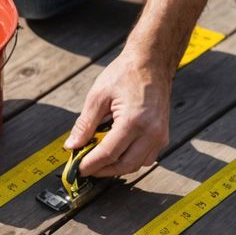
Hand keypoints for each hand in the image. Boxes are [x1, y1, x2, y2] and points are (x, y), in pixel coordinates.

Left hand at [65, 51, 172, 176]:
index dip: (91, 164)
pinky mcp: (163, 136)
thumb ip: (84, 124)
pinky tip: (117, 153)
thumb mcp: (98, 96)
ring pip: (136, 165)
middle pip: (124, 165)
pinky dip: (130, 160)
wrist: (151, 63)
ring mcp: (159, 135)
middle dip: (103, 170)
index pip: (108, 153)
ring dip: (117, 167)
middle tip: (87, 168)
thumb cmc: (126, 74)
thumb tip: (72, 145)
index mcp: (133, 121)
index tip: (78, 169)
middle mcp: (150, 132)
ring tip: (99, 160)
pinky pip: (146, 158)